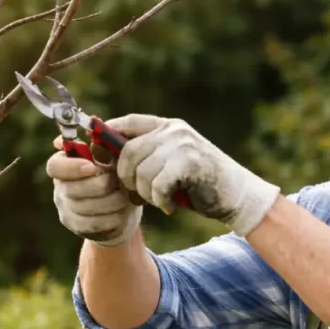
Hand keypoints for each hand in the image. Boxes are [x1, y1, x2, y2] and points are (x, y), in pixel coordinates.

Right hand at [45, 137, 141, 247]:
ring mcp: (67, 209)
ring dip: (112, 201)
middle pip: (73, 189)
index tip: (93, 166)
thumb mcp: (115, 157)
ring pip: (86, 207)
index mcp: (65, 165)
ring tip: (124, 196)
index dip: (72, 167)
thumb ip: (105, 143)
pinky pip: (95, 224)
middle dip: (102, 185)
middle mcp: (61, 187)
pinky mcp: (77, 227)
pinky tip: (121, 212)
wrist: (125, 209)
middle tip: (118, 182)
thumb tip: (94, 127)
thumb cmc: (119, 176)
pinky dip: (113, 217)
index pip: (55, 166)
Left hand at [106, 114, 280, 235]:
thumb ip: (145, 156)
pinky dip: (159, 201)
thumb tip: (102, 156)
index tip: (93, 152)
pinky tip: (169, 206)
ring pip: (141, 172)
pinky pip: (157, 185)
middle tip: (137, 195)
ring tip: (158, 200)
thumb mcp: (169, 163)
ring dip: (145, 194)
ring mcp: (183, 145)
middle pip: (128, 152)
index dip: (105, 135)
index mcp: (166, 126)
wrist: (236, 195)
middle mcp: (173, 131)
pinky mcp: (190, 163)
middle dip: (125, 179)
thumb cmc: (198, 183)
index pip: (127, 123)